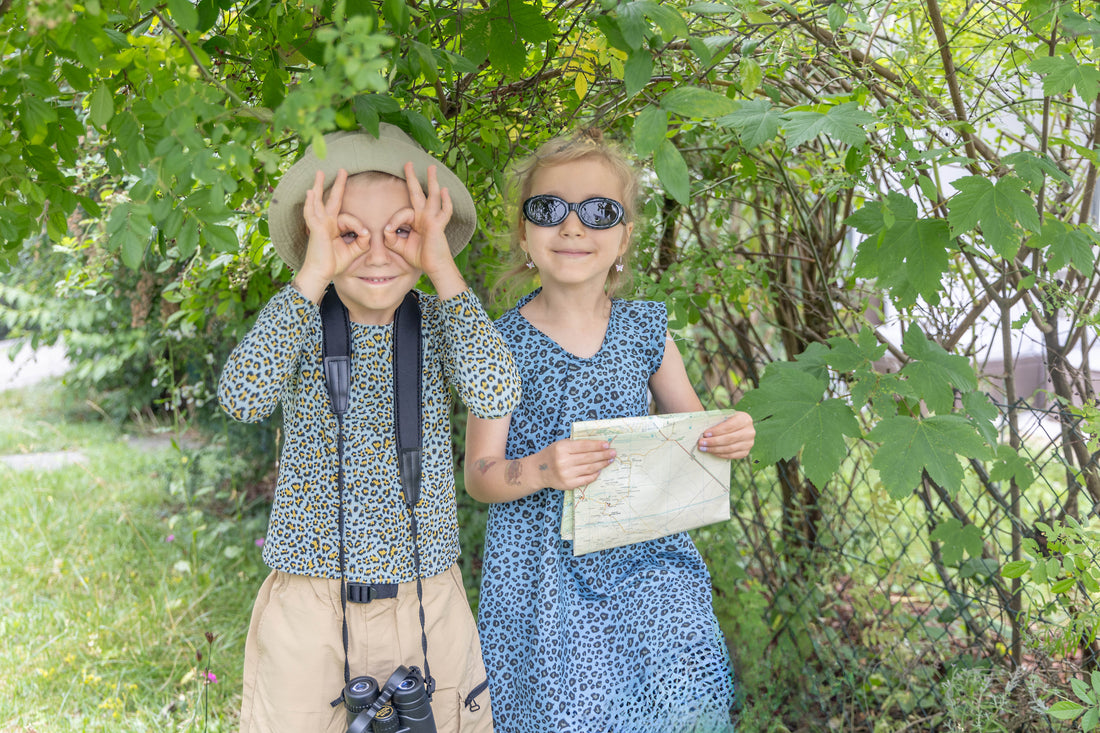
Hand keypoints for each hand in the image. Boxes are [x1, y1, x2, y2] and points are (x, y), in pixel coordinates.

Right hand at [294, 168, 369, 299]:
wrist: (321, 273)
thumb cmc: (333, 263)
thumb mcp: (353, 250)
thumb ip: (362, 241)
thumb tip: (366, 232)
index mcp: (333, 227)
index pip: (348, 217)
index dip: (358, 225)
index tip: (363, 235)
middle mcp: (325, 222)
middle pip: (331, 200)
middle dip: (337, 185)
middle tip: (342, 170)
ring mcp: (319, 224)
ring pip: (319, 202)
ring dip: (318, 186)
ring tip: (319, 173)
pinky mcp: (315, 229)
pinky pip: (312, 214)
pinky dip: (310, 203)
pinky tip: (310, 193)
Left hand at [383, 162, 455, 280]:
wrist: (434, 267)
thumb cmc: (420, 256)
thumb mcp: (399, 246)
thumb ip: (391, 237)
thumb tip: (386, 229)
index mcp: (416, 220)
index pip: (403, 212)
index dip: (394, 221)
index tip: (389, 233)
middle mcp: (425, 216)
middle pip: (418, 193)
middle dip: (412, 178)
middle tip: (408, 163)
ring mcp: (433, 219)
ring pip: (432, 196)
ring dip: (431, 182)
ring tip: (431, 168)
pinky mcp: (438, 225)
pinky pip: (444, 211)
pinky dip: (446, 201)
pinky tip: (445, 190)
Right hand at [533, 439, 616, 491]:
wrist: (539, 471)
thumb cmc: (552, 454)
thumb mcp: (560, 444)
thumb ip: (575, 444)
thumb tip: (597, 444)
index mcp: (562, 448)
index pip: (584, 446)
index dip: (597, 445)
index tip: (607, 444)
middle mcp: (564, 461)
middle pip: (589, 457)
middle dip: (603, 454)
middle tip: (613, 452)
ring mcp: (566, 474)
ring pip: (589, 468)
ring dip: (602, 464)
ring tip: (609, 460)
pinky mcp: (568, 484)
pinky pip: (586, 479)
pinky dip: (594, 474)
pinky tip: (600, 470)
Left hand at [698, 411, 754, 459]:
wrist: (739, 427)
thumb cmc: (728, 420)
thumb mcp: (725, 416)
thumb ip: (717, 421)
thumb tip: (704, 432)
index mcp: (745, 419)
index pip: (729, 426)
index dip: (717, 431)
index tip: (705, 434)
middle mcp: (750, 432)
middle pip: (729, 439)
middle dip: (713, 441)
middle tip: (701, 442)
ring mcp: (749, 443)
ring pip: (729, 448)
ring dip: (714, 449)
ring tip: (703, 448)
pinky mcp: (746, 452)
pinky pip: (731, 455)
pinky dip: (720, 454)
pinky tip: (711, 452)